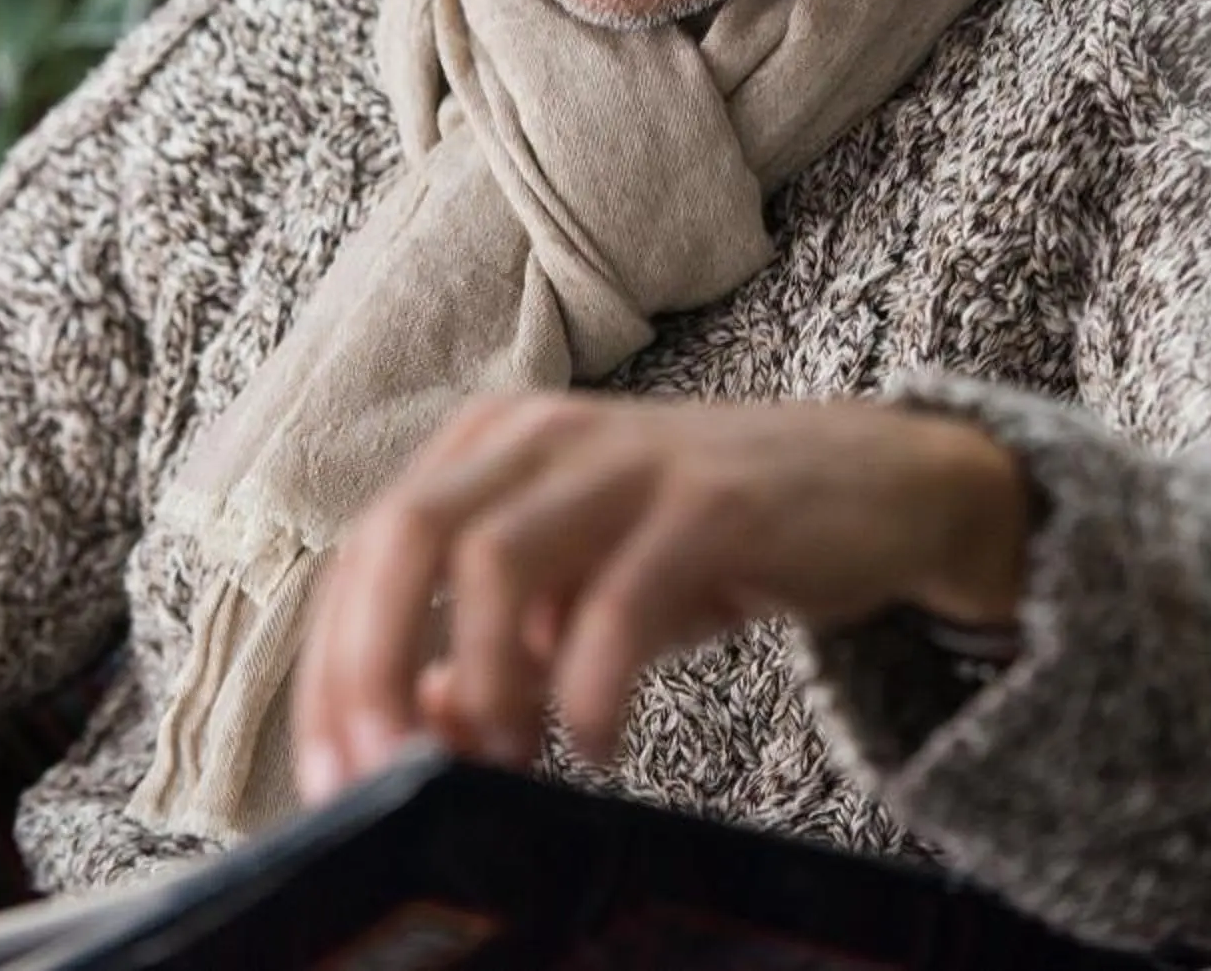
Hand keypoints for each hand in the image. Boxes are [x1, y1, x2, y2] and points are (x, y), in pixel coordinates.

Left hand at [292, 393, 1029, 801]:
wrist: (877, 486)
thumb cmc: (706, 543)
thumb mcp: (582, 592)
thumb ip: (494, 650)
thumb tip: (413, 721)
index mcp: (488, 446)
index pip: (366, 552)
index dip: (333, 669)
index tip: (333, 776)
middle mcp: (539, 434)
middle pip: (403, 538)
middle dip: (371, 668)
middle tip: (387, 775)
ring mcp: (623, 458)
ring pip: (494, 561)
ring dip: (481, 682)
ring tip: (509, 760)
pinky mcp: (708, 500)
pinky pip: (619, 601)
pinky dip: (590, 688)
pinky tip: (599, 743)